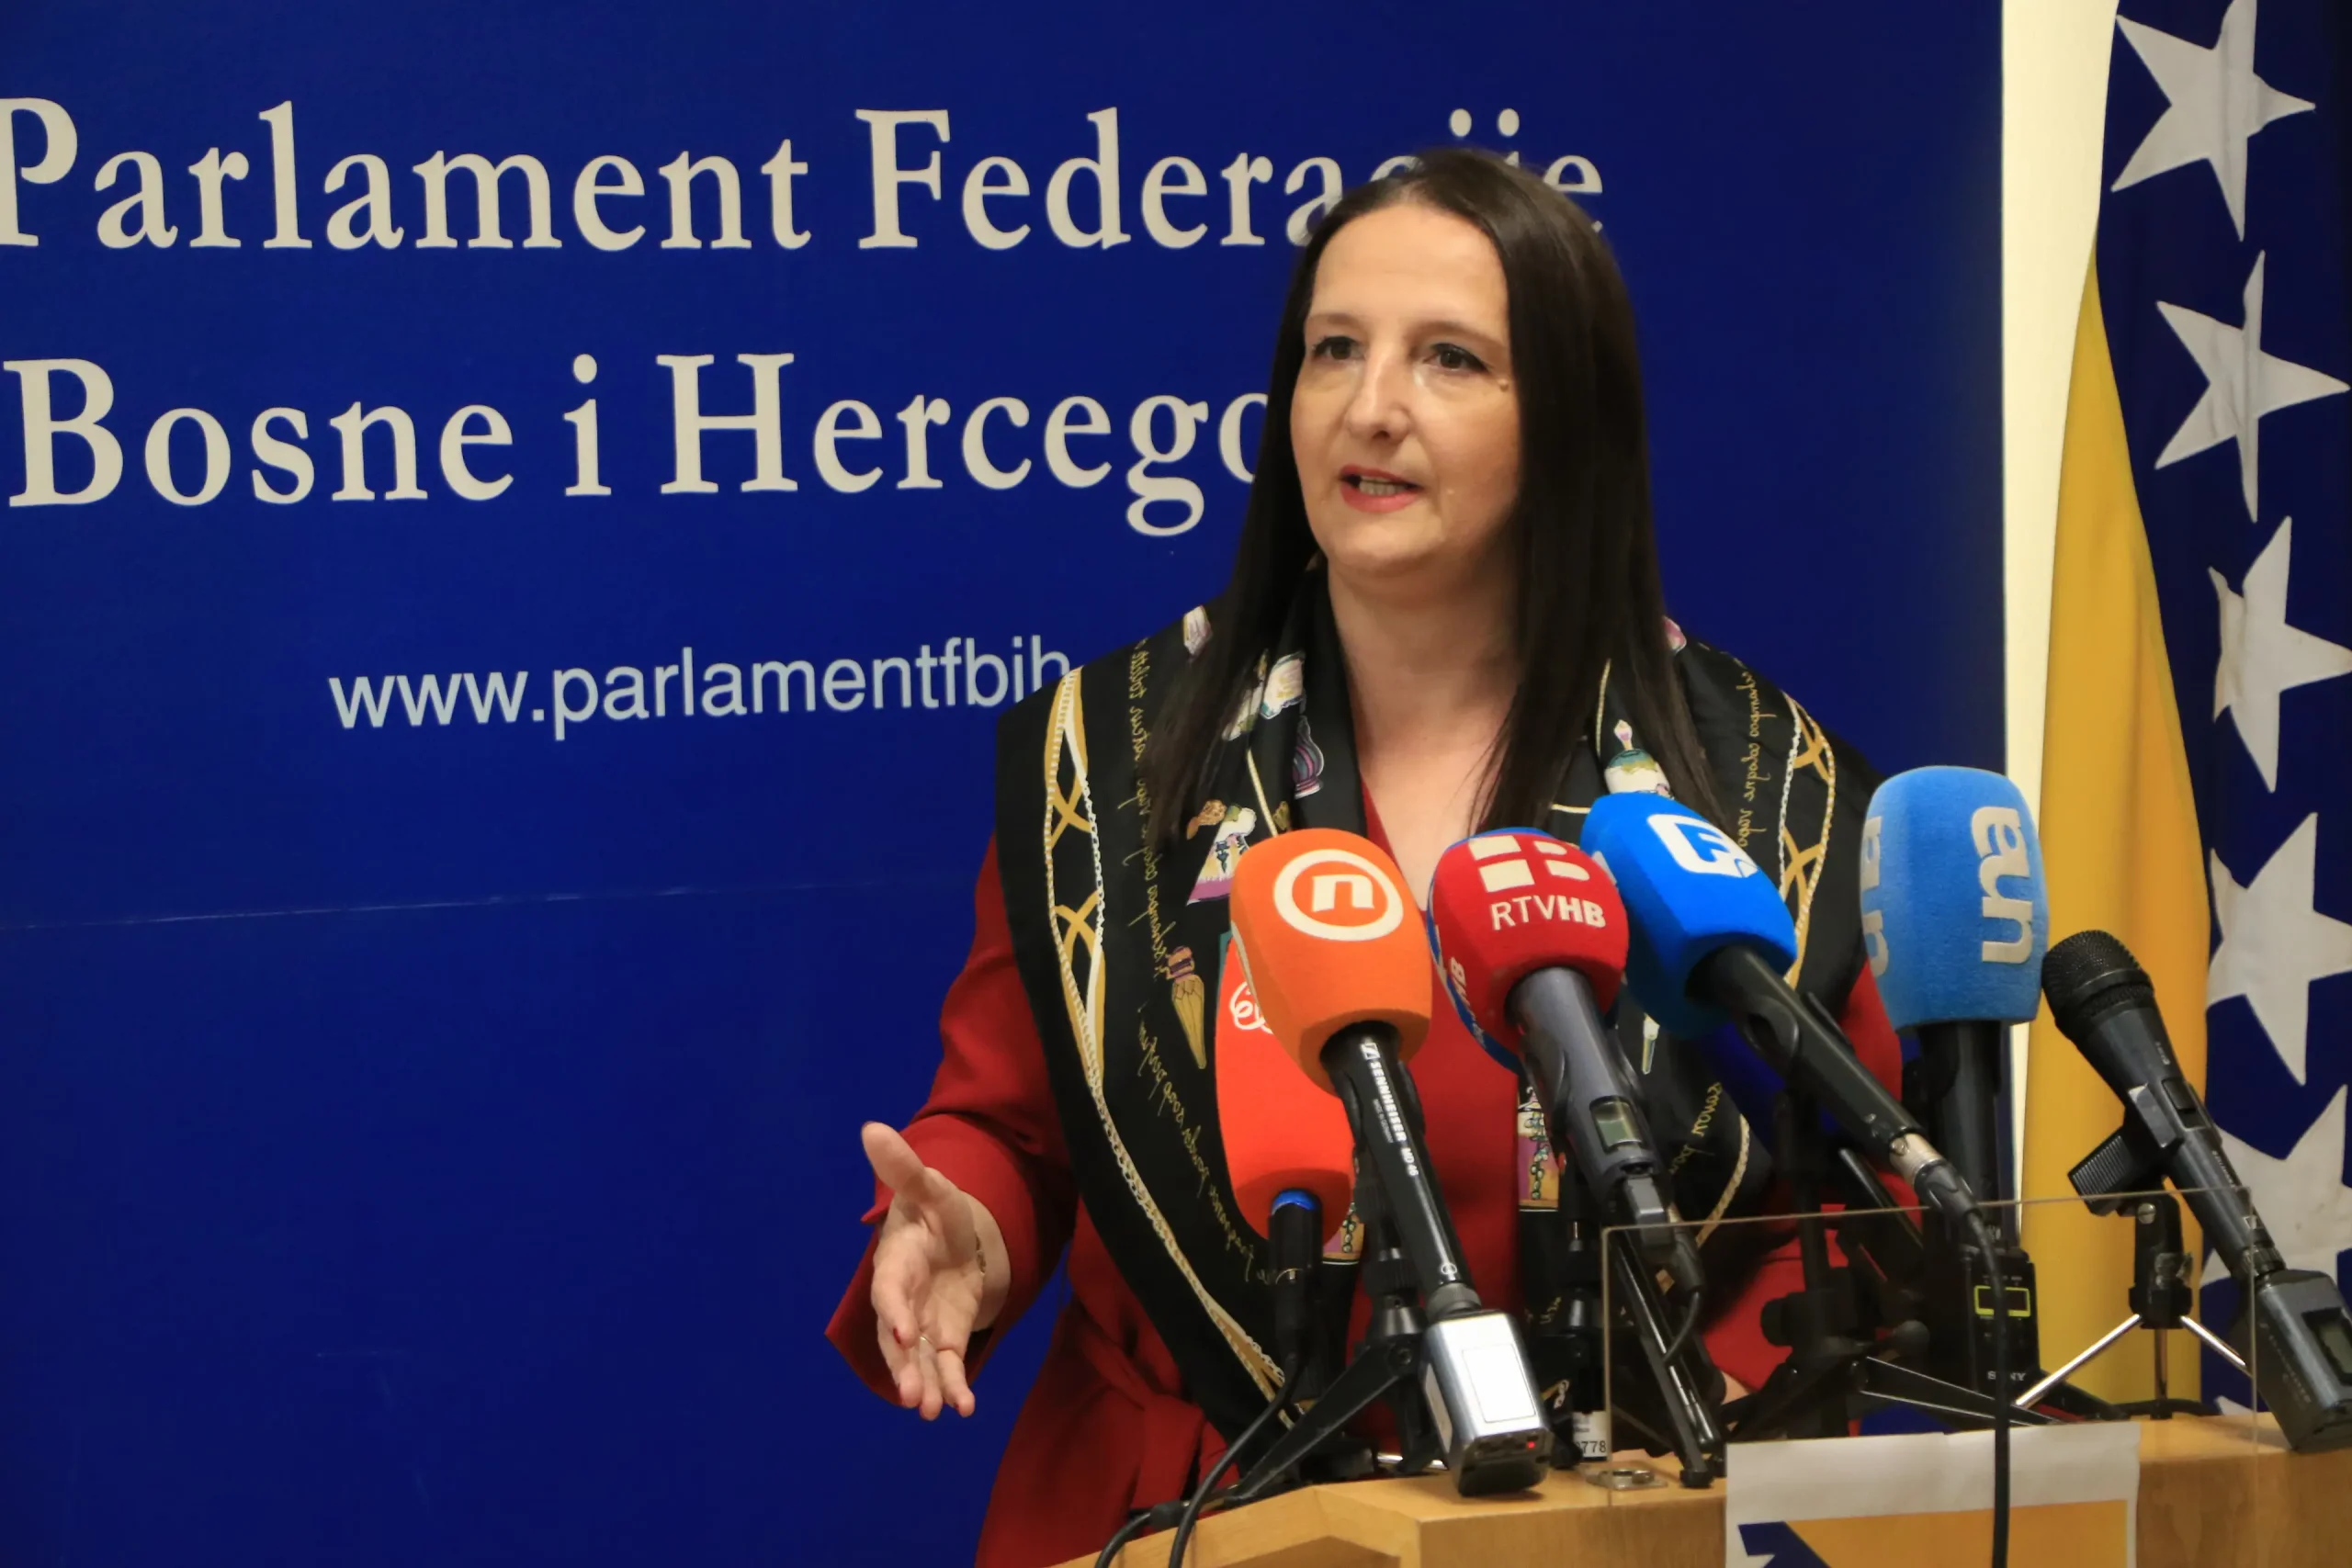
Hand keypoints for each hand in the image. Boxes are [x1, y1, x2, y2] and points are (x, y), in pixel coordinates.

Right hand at [862, 1121, 1005, 1419]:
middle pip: (898, 1338)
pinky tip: (963, 1410)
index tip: (905, 1333)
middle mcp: (903, 1301)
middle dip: (904, 1367)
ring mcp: (923, 1324)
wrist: (954, 1236)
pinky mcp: (946, 1338)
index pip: (890, 1291)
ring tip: (931, 1413)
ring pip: (919, 1361)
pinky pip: (947, 1367)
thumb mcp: (930, 1187)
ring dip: (924, 1386)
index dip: (895, 1311)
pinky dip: (954, 1387)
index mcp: (896, 1262)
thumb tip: (872, 1128)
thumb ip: (904, 1168)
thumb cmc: (936, 1211)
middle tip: (912, 1397)